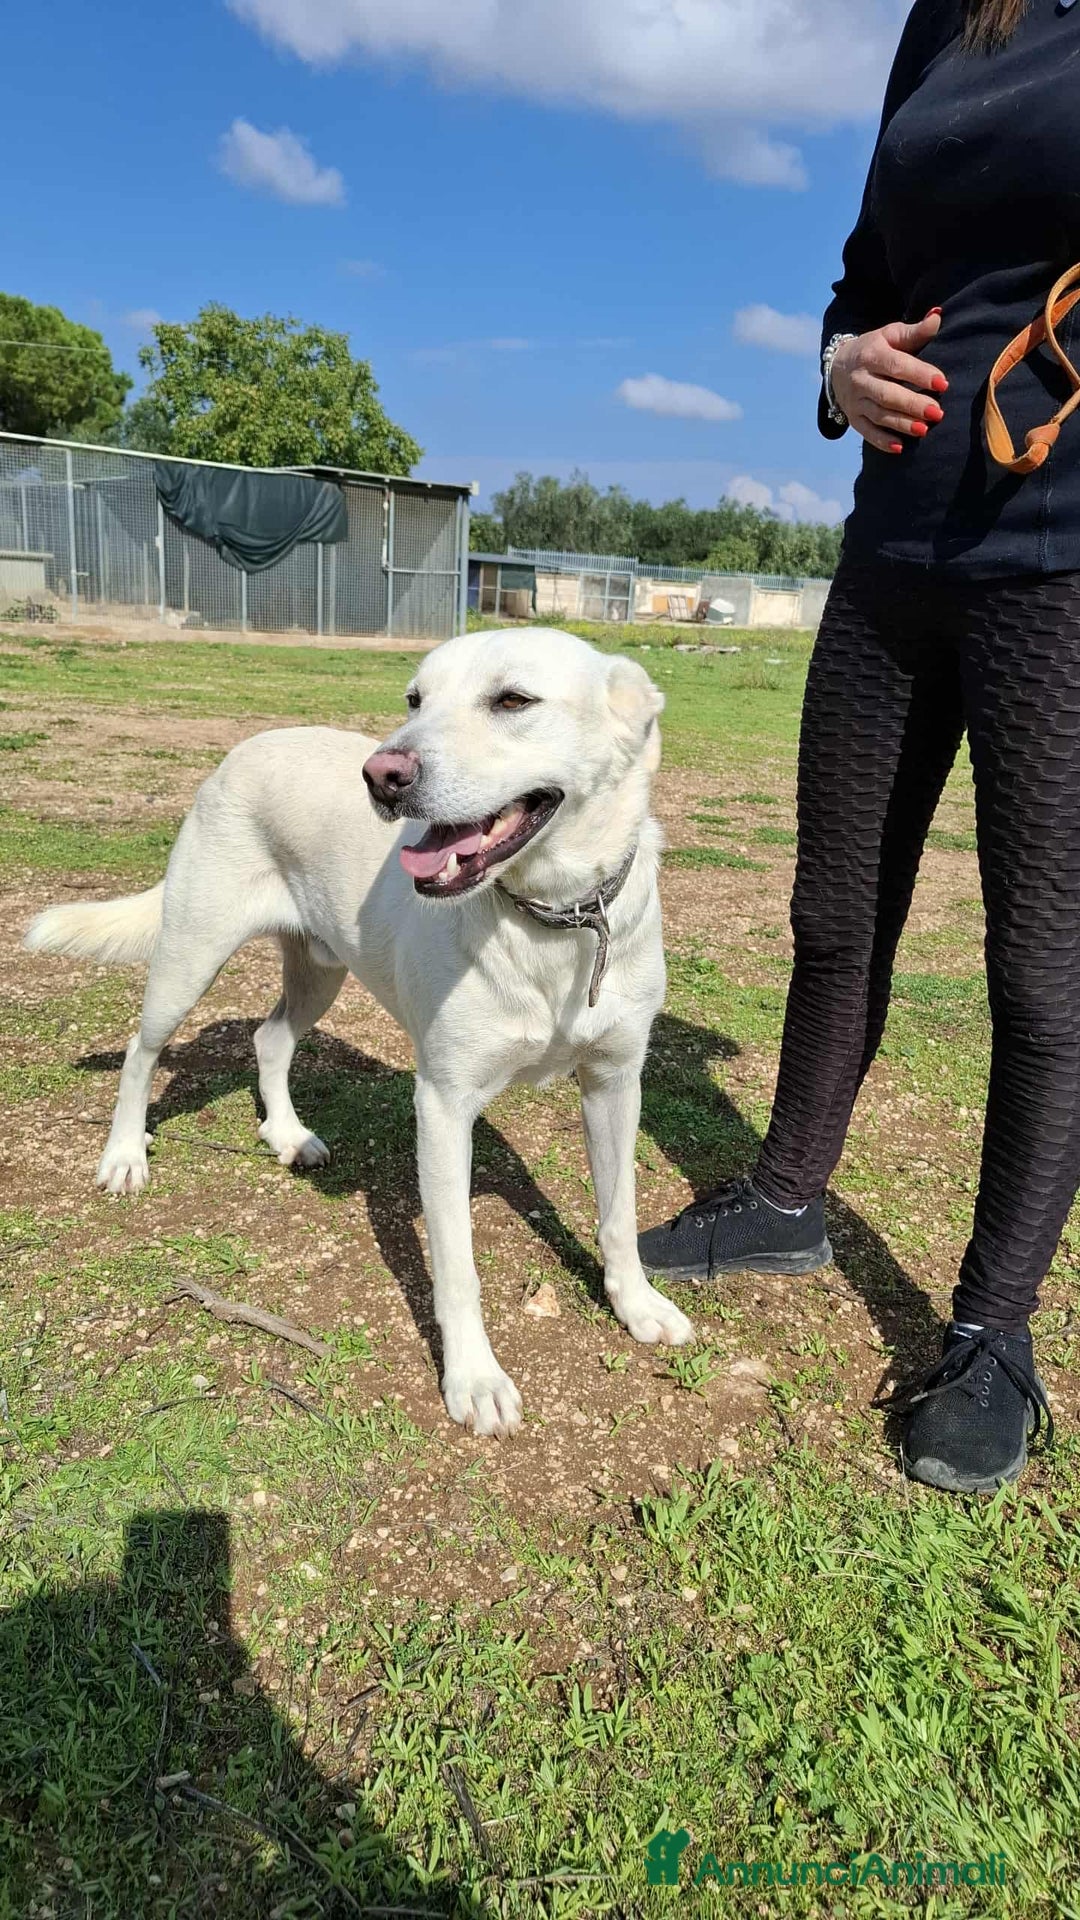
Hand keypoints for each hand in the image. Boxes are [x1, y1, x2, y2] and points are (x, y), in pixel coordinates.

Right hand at [830, 311, 945, 454]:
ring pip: (879, 415)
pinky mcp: (853, 418)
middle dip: (912, 404)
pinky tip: (900, 448)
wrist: (838, 365)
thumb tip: (938, 315)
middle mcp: (860, 379)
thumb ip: (914, 331)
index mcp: (871, 354)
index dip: (920, 374)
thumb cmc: (874, 348)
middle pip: (887, 394)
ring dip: (901, 424)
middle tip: (937, 412)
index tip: (942, 383)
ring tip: (924, 430)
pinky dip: (882, 441)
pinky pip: (866, 432)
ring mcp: (855, 401)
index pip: (897, 366)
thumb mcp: (890, 335)